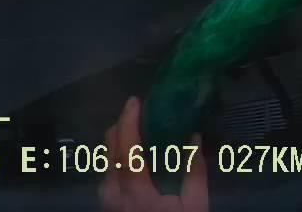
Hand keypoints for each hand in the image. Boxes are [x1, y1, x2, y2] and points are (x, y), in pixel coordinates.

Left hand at [99, 97, 207, 211]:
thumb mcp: (195, 208)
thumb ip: (195, 173)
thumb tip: (194, 138)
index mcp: (135, 192)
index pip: (126, 148)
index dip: (129, 121)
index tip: (136, 101)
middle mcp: (113, 193)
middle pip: (109, 148)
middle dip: (122, 124)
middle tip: (140, 111)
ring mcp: (106, 201)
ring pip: (106, 159)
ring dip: (119, 140)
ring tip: (140, 130)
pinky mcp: (106, 206)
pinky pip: (108, 172)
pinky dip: (118, 156)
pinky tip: (134, 155)